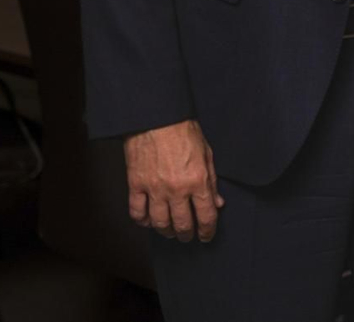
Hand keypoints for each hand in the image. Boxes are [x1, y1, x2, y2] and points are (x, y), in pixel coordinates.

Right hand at [124, 119, 224, 242]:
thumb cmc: (184, 131)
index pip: (206, 216)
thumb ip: (212, 181)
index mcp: (198, 181)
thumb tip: (217, 202)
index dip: (208, 231)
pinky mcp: (136, 185)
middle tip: (188, 236)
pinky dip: (142, 221)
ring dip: (166, 231)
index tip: (207, 236)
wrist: (157, 118)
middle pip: (182, 224)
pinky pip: (137, 212)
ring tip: (170, 231)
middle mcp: (176, 189)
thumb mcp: (207, 154)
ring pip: (159, 223)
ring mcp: (154, 189)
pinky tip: (148, 221)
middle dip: (187, 234)